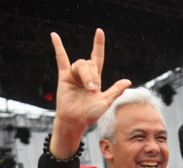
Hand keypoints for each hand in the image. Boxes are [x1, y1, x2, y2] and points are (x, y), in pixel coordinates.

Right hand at [49, 29, 130, 156]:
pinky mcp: (64, 77)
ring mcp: (74, 75)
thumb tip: (128, 81)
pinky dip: (58, 47)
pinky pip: (61, 59)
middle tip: (93, 90)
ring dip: (86, 75)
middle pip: (89, 64)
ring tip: (87, 89)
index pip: (98, 57)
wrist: (75, 120)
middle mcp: (85, 75)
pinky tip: (54, 35)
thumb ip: (115, 90)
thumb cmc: (90, 113)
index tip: (99, 32)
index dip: (98, 45)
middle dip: (93, 76)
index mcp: (96, 79)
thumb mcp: (106, 101)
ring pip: (80, 64)